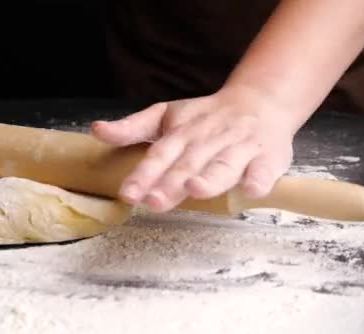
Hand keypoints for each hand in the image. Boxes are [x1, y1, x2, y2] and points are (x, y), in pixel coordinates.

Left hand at [91, 86, 294, 211]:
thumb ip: (132, 128)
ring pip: (223, 166)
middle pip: (187, 164)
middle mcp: (208, 141)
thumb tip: (96, 130)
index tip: (128, 193)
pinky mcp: (267, 158)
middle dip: (170, 183)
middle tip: (152, 202)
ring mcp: (238, 149)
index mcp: (181, 133)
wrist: (260, 101)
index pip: (158, 154)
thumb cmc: (205, 117)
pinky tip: (251, 189)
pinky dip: (259, 179)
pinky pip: (264, 170)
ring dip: (210, 178)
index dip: (143, 174)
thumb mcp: (165, 116)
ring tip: (195, 189)